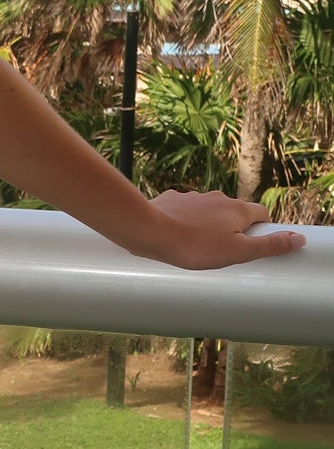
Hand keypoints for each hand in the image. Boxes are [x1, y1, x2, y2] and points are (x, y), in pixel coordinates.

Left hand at [141, 190, 306, 270]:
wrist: (150, 230)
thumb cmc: (195, 245)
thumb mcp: (238, 252)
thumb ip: (269, 246)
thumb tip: (298, 239)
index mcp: (237, 209)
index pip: (261, 214)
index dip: (262, 230)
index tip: (256, 245)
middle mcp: (218, 198)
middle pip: (235, 212)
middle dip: (235, 229)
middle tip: (227, 251)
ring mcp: (194, 197)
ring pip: (210, 211)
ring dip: (210, 225)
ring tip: (200, 247)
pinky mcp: (173, 200)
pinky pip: (186, 211)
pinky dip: (187, 221)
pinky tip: (178, 236)